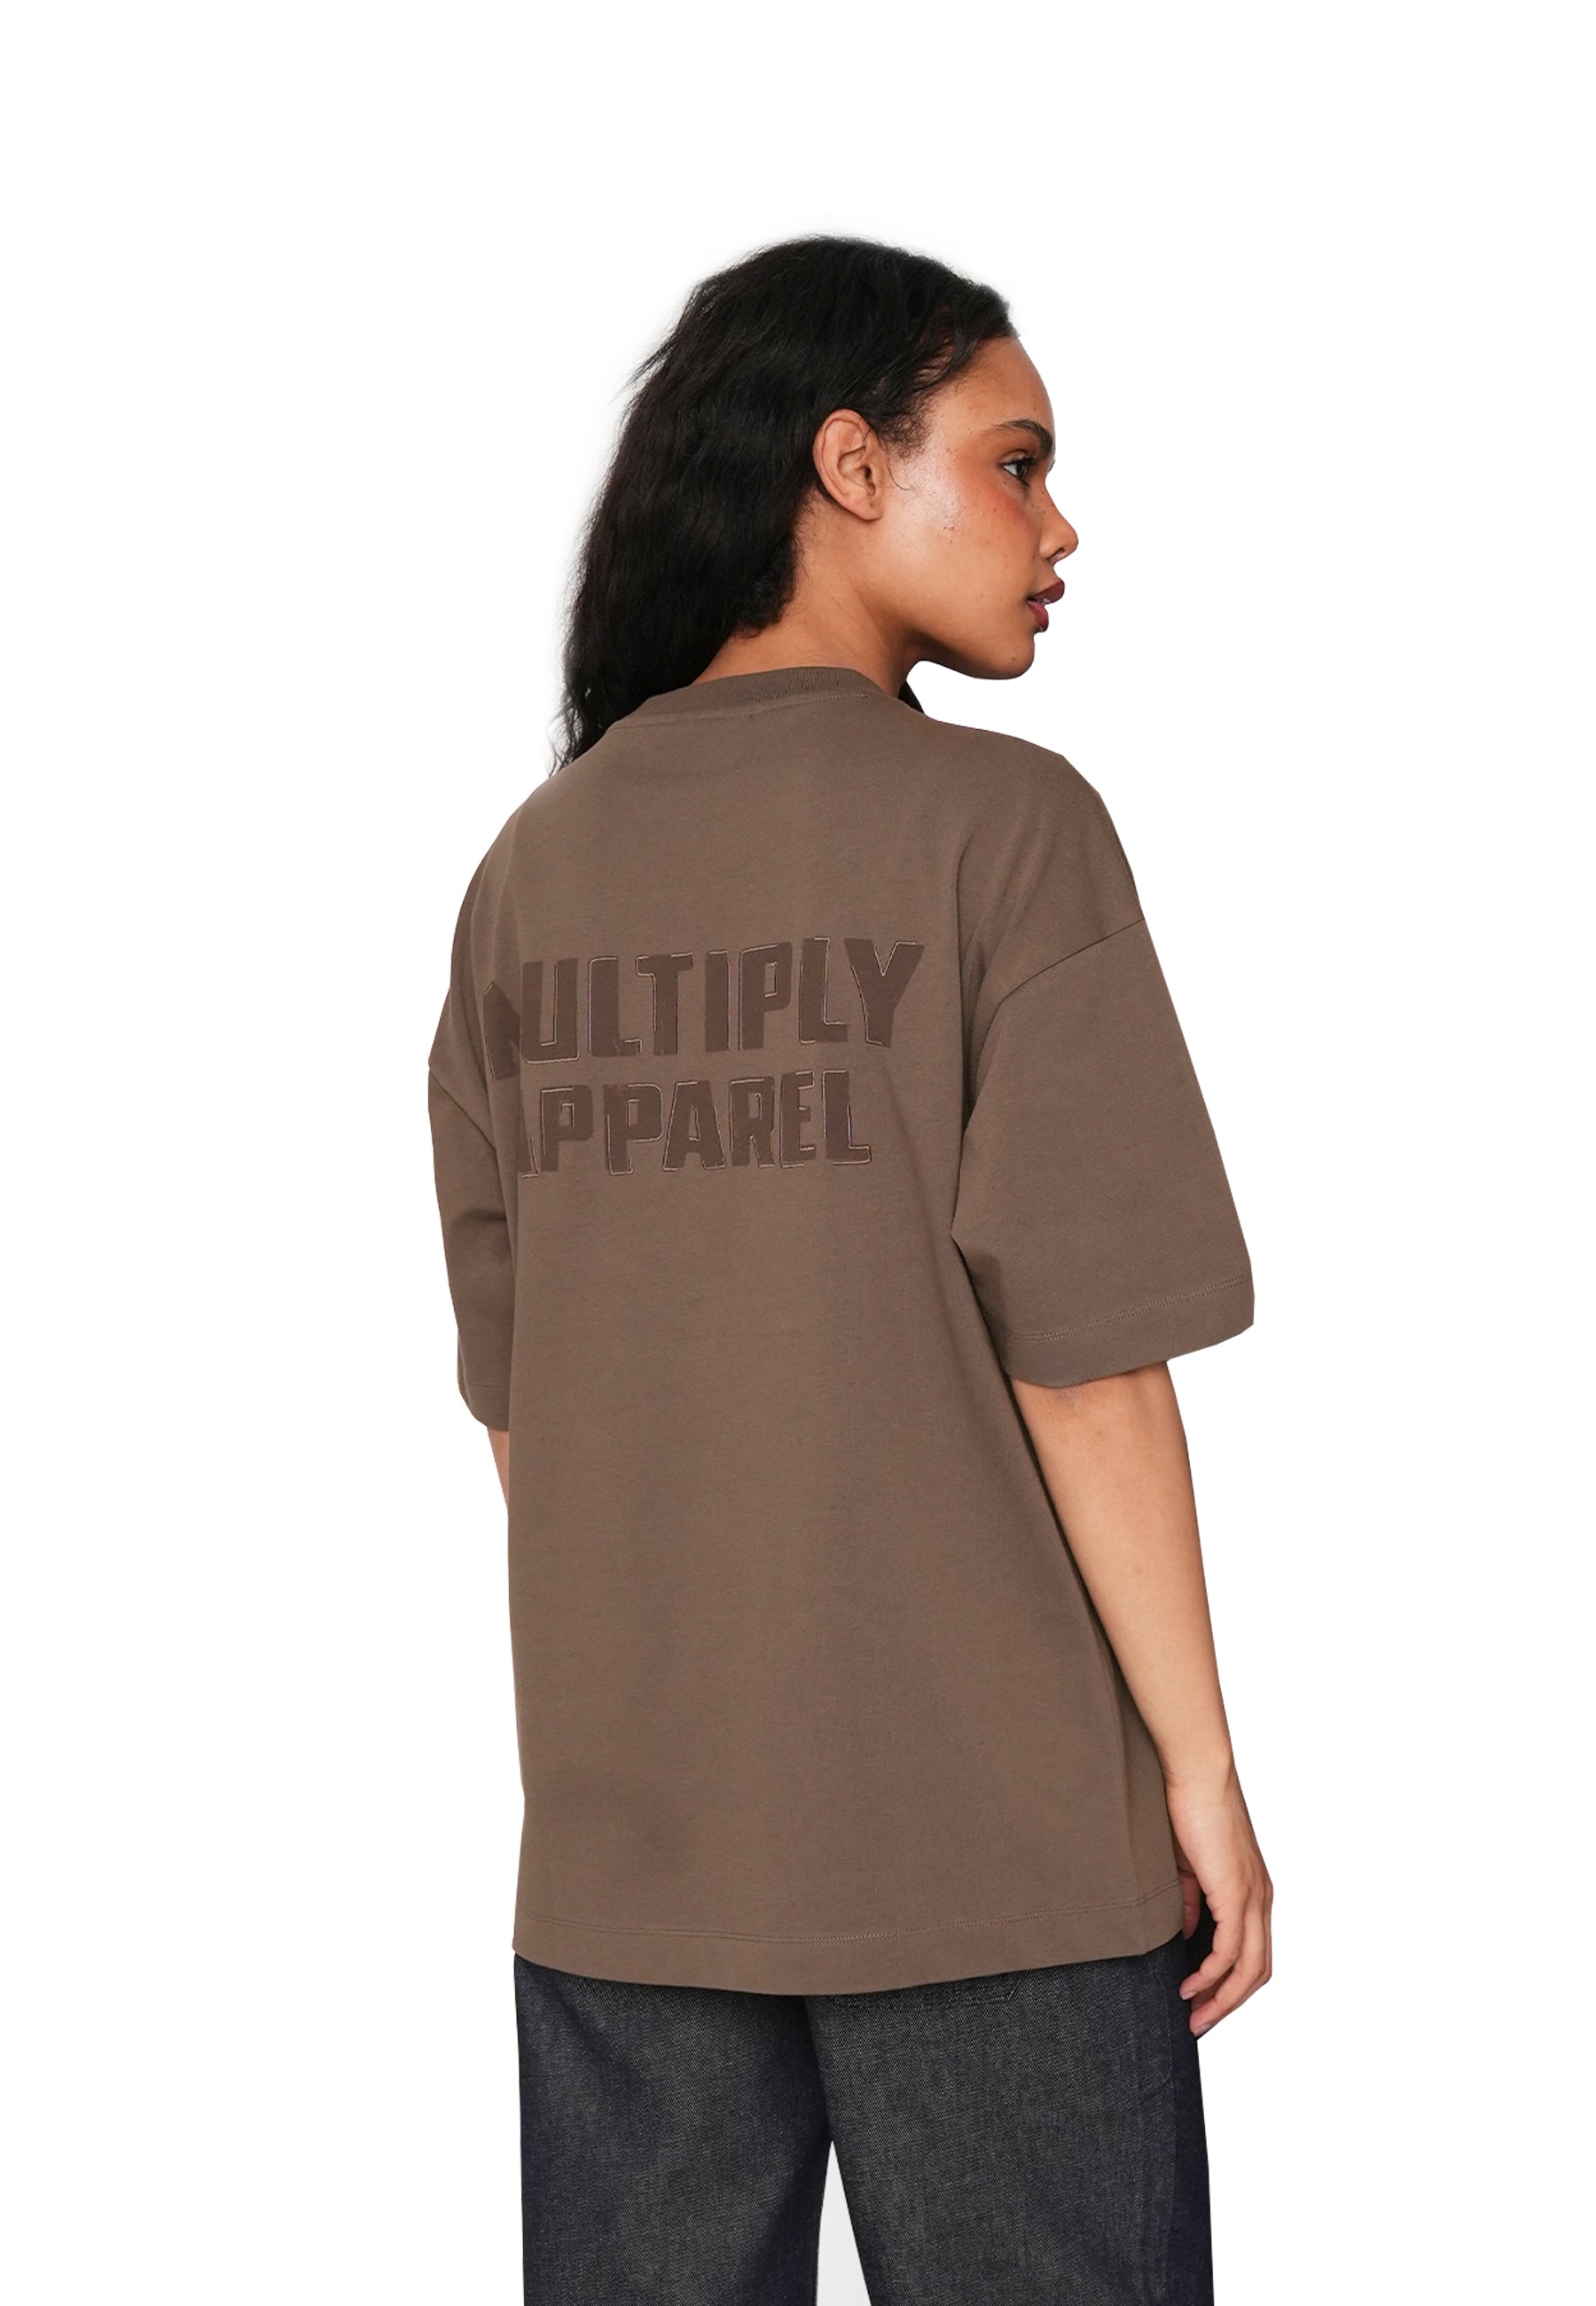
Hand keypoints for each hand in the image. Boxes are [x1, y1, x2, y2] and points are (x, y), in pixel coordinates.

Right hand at [1165, 1763, 1272, 2036]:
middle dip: (1229, 2004)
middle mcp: (1261, 1899)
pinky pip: (1230, 1950)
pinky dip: (1211, 1974)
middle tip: (1199, 2023)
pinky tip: (1190, 1985)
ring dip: (1222, 1999)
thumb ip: (1192, 1902)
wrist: (1197, 1773)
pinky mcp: (1236, 1892)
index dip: (1231, 1985)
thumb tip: (1187, 1934)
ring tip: (1194, 2017)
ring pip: (1249, 1969)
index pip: (1253, 1954)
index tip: (1203, 2003)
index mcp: (1253, 1892)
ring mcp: (1253, 1897)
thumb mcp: (1188, 1867)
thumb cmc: (1189, 1808)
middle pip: (1258, 1972)